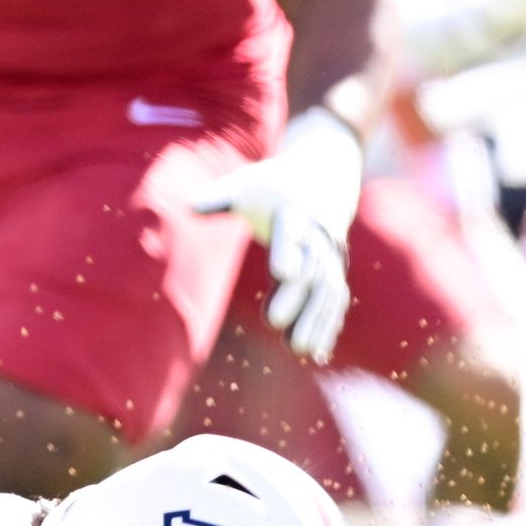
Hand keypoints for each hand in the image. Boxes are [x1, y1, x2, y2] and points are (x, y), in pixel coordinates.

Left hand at [191, 107, 361, 364]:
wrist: (324, 173)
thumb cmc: (273, 184)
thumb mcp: (247, 183)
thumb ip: (221, 198)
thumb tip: (189, 207)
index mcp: (294, 212)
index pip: (292, 232)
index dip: (289, 251)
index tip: (282, 272)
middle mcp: (317, 236)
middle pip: (311, 268)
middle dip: (296, 296)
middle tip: (274, 322)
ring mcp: (330, 255)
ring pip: (328, 290)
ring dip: (316, 320)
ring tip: (300, 350)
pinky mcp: (335, 270)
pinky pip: (336, 301)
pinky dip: (329, 325)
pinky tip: (318, 353)